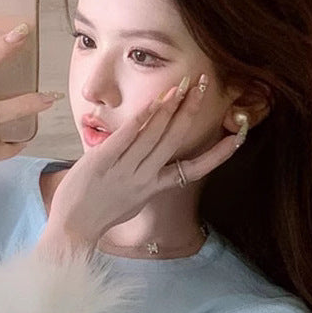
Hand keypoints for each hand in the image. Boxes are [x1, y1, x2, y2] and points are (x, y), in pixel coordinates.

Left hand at [46, 74, 245, 245]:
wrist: (73, 228)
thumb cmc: (99, 214)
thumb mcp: (131, 200)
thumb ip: (145, 180)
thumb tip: (153, 162)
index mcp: (155, 188)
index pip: (195, 169)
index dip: (219, 152)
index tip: (238, 135)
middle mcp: (145, 177)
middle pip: (176, 139)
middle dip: (191, 109)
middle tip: (204, 85)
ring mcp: (125, 170)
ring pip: (155, 133)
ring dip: (171, 106)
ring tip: (183, 84)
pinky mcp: (103, 161)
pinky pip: (128, 136)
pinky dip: (143, 117)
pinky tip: (156, 100)